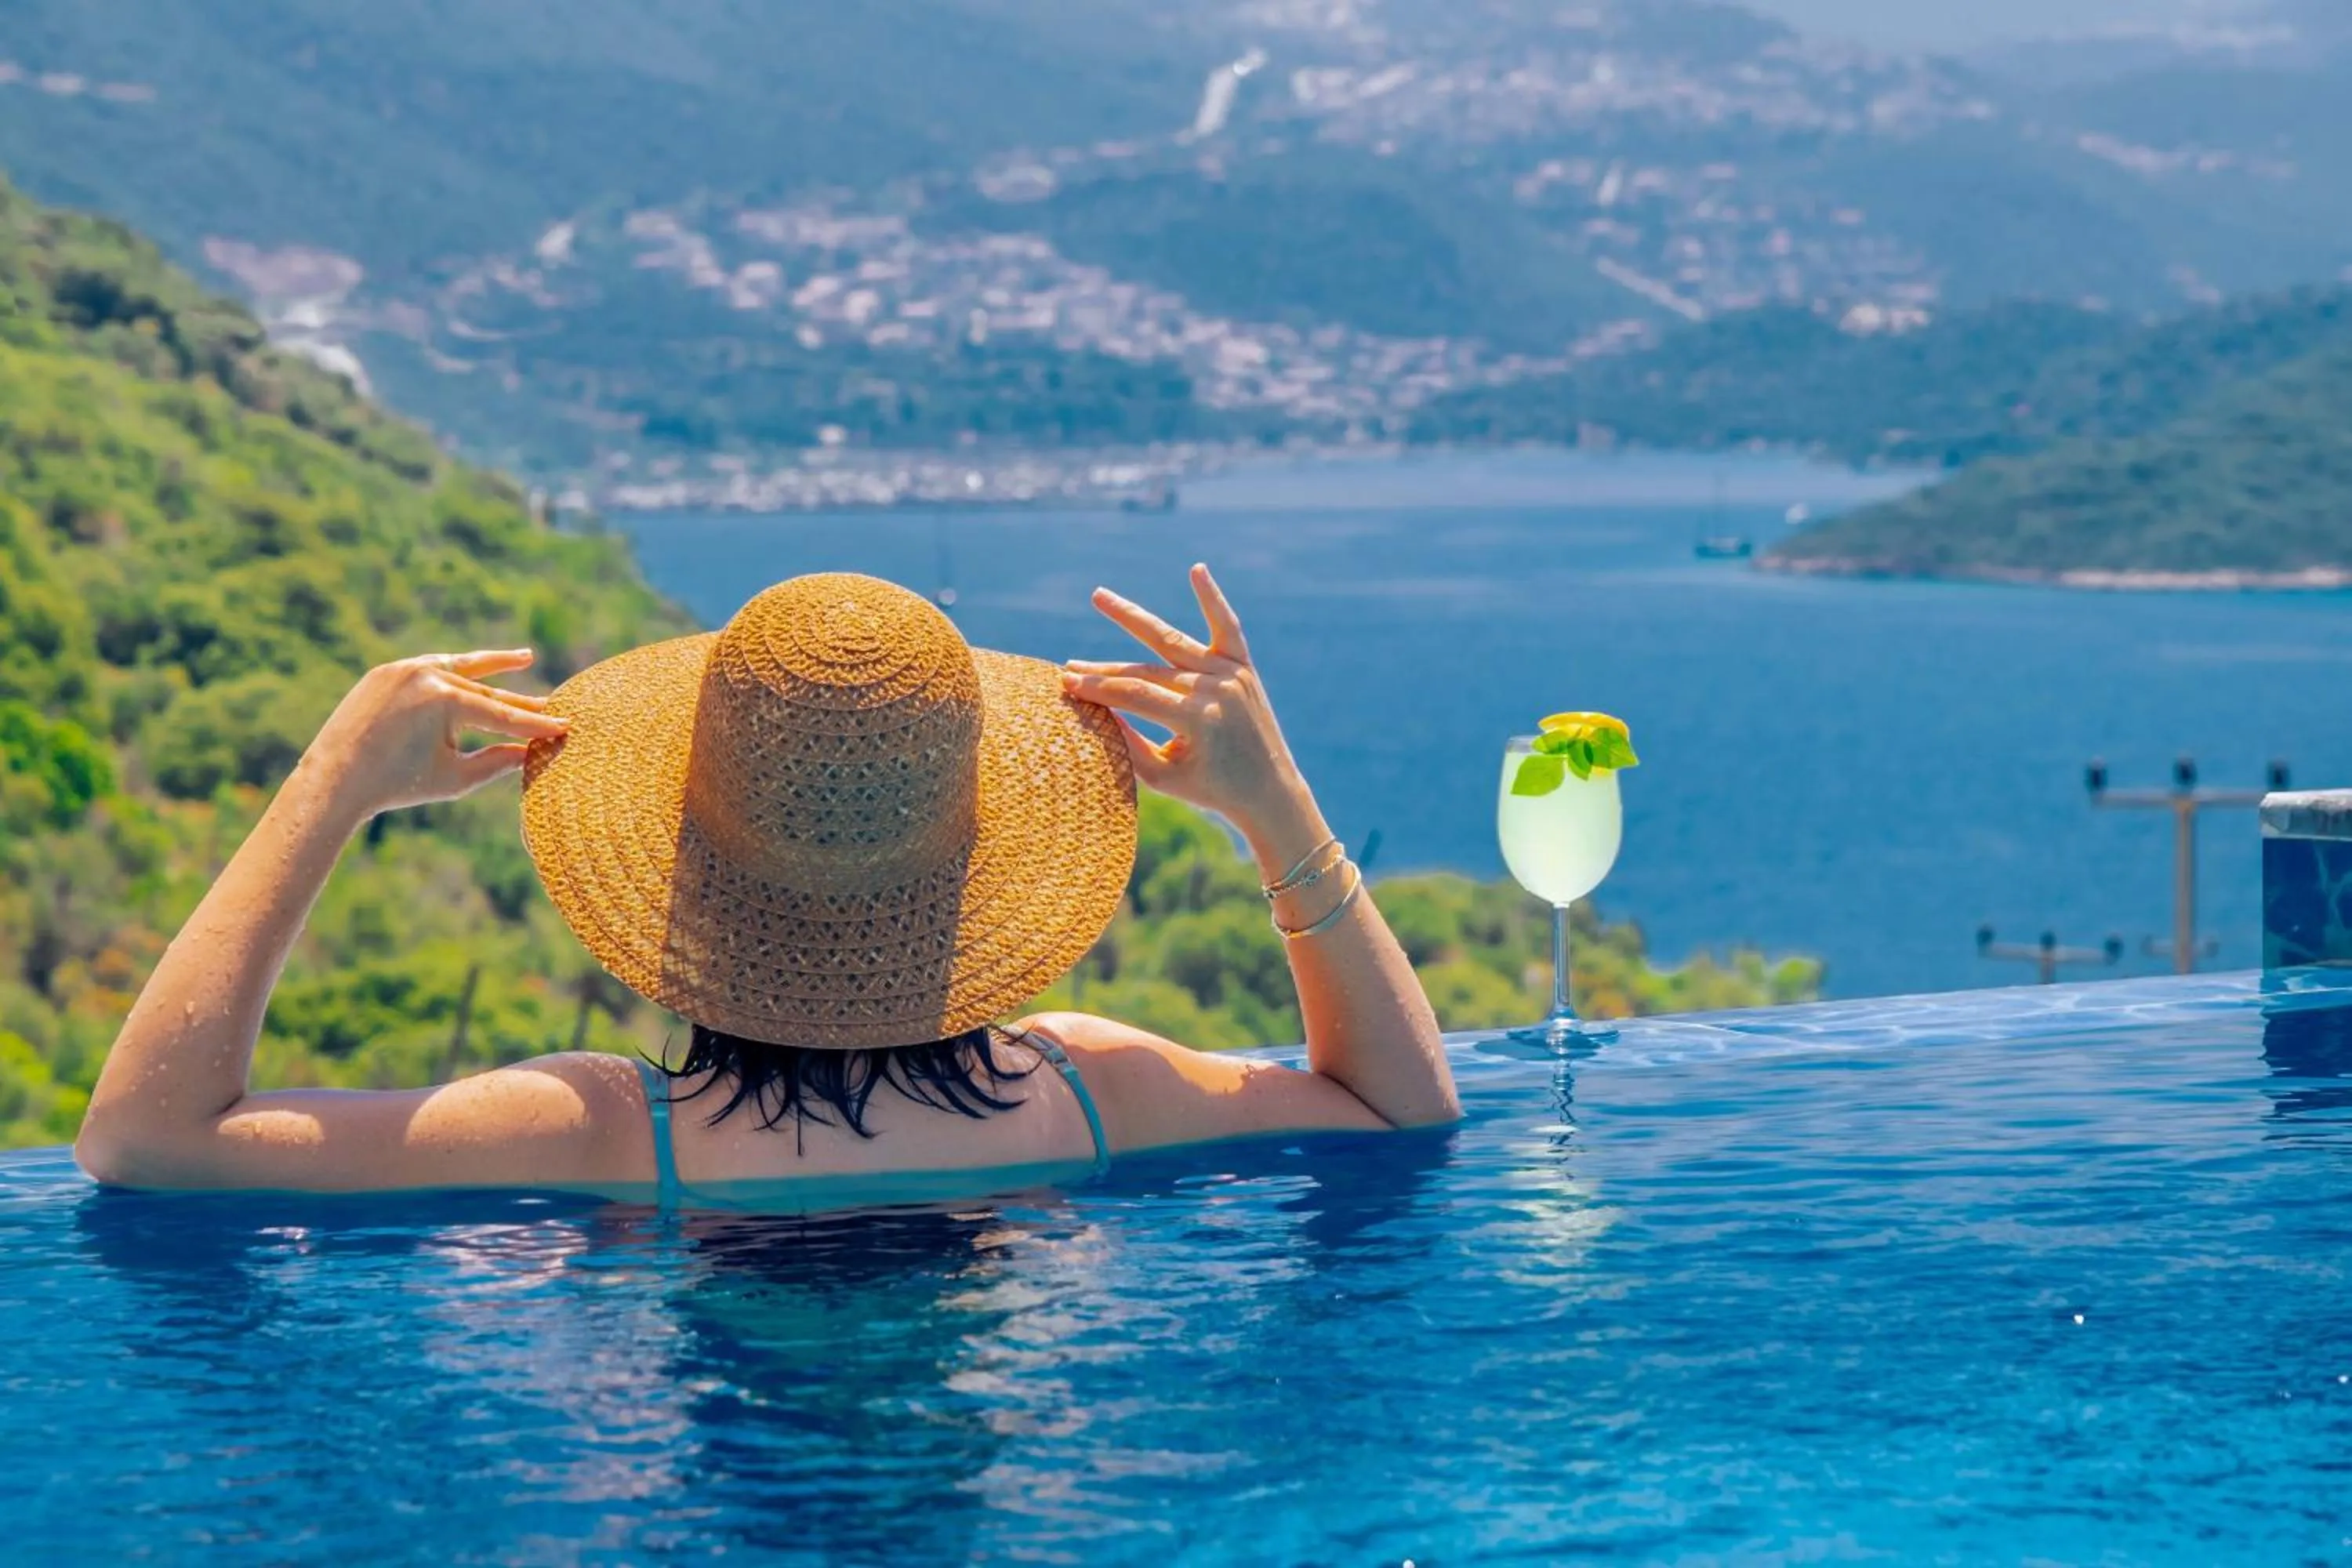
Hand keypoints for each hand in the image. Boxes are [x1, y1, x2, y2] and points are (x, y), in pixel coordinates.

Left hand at [302, 651, 570, 822]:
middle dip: (520, 700)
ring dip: (493, 664)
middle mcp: (426, 675)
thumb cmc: (398, 785)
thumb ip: (498, 761)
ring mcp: (404, 668)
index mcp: (444, 700)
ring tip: (525, 657)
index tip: (566, 726)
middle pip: (485, 691)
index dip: (536, 724)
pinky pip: (429, 670)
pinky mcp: (386, 672)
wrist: (333, 780)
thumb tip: (533, 751)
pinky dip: (453, 671)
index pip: (502, 714)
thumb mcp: (456, 777)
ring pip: (459, 669)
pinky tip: (473, 670)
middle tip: (553, 703)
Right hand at [1062, 565, 1317, 848]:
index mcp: (1199, 720)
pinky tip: (1196, 570)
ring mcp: (1232, 674)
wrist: (1270, 791)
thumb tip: (1092, 707)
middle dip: (1103, 670)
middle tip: (1069, 667)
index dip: (1096, 689)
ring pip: (1172, 643)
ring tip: (1098, 596)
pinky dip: (1212, 598)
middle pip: (1146, 671)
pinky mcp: (1243, 667)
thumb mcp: (1163, 776)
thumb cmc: (1211, 789)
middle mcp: (1217, 690)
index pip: (1134, 695)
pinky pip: (1227, 627)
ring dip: (1132, 618)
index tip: (1064, 685)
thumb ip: (1128, 742)